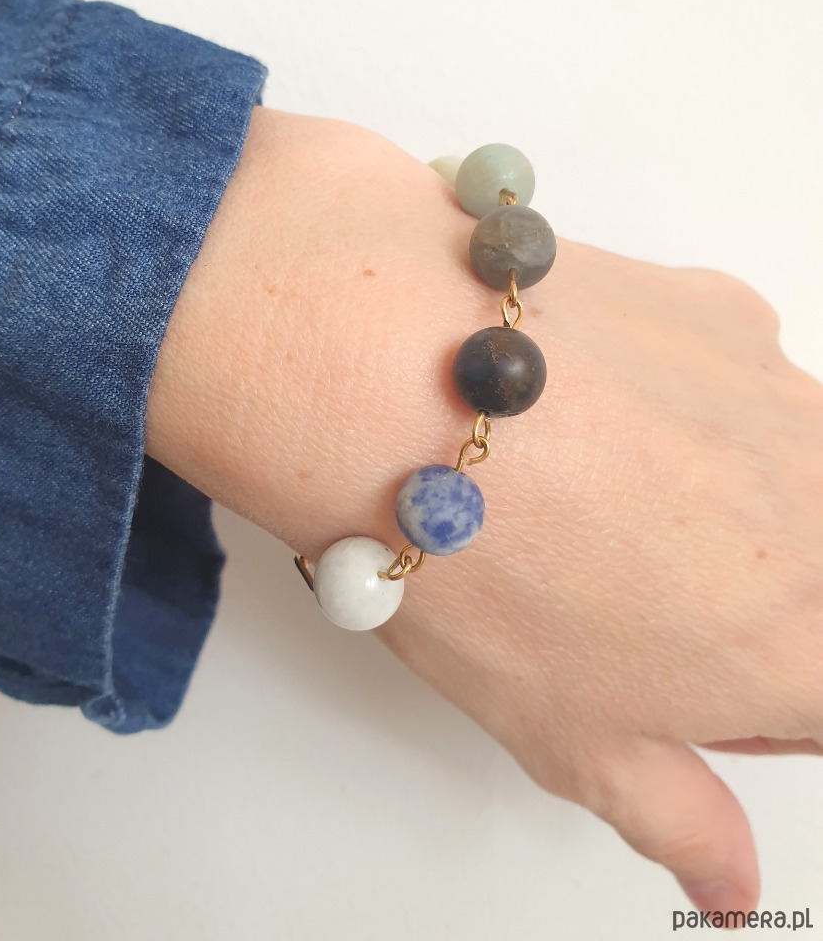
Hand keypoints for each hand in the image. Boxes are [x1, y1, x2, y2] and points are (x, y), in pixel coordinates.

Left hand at [146, 106, 822, 915]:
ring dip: (718, 491)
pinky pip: (734, 379)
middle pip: (810, 579)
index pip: (821, 697)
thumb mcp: (570, 739)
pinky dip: (685, 399)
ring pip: (783, 472)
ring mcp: (782, 403)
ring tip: (595, 486)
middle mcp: (820, 517)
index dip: (753, 699)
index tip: (676, 676)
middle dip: (745, 593)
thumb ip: (676, 815)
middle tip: (624, 580)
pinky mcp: (728, 314)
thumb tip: (725, 879)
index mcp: (799, 648)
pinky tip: (592, 406)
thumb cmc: (483, 572)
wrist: (411, 390)